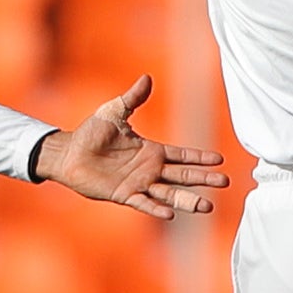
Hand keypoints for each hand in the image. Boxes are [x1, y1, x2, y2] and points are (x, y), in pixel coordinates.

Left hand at [31, 74, 231, 219]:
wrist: (68, 153)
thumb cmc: (90, 133)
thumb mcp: (114, 112)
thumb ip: (133, 98)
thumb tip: (147, 78)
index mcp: (151, 151)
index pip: (182, 155)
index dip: (200, 158)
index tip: (220, 160)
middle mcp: (149, 170)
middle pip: (182, 176)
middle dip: (203, 179)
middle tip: (225, 182)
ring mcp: (138, 184)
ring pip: (169, 194)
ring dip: (187, 201)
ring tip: (207, 207)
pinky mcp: (124, 195)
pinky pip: (143, 203)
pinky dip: (156, 209)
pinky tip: (170, 214)